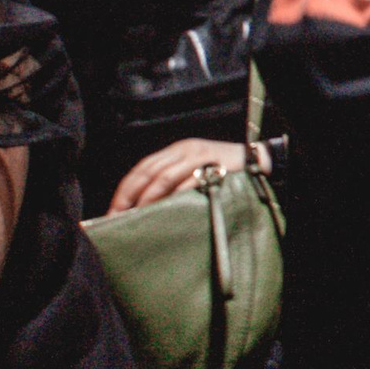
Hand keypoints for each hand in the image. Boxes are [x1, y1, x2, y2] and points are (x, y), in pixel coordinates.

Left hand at [108, 137, 260, 214]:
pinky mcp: (212, 167)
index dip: (124, 191)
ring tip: (137, 217)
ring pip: (163, 177)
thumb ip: (172, 183)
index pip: (142, 168)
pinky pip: (187, 184)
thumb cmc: (222, 172)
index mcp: (176, 150)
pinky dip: (173, 199)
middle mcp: (184, 150)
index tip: (113, 212)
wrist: (256, 162)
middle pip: (148, 171)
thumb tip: (142, 209)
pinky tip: (165, 211)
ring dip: (147, 199)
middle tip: (119, 218)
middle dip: (129, 196)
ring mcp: (198, 157)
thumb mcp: (194, 170)